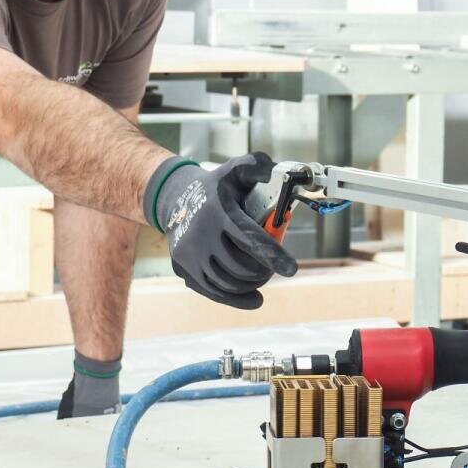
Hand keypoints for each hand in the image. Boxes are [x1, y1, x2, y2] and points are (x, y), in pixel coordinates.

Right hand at [144, 152, 297, 308]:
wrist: (175, 199)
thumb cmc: (217, 187)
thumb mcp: (236, 171)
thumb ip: (258, 168)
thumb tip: (283, 171)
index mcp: (218, 213)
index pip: (248, 238)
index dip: (273, 255)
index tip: (292, 268)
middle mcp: (200, 236)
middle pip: (241, 266)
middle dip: (264, 270)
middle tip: (274, 266)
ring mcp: (190, 256)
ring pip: (229, 283)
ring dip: (253, 283)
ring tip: (262, 274)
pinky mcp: (185, 270)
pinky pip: (215, 293)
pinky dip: (239, 299)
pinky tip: (256, 298)